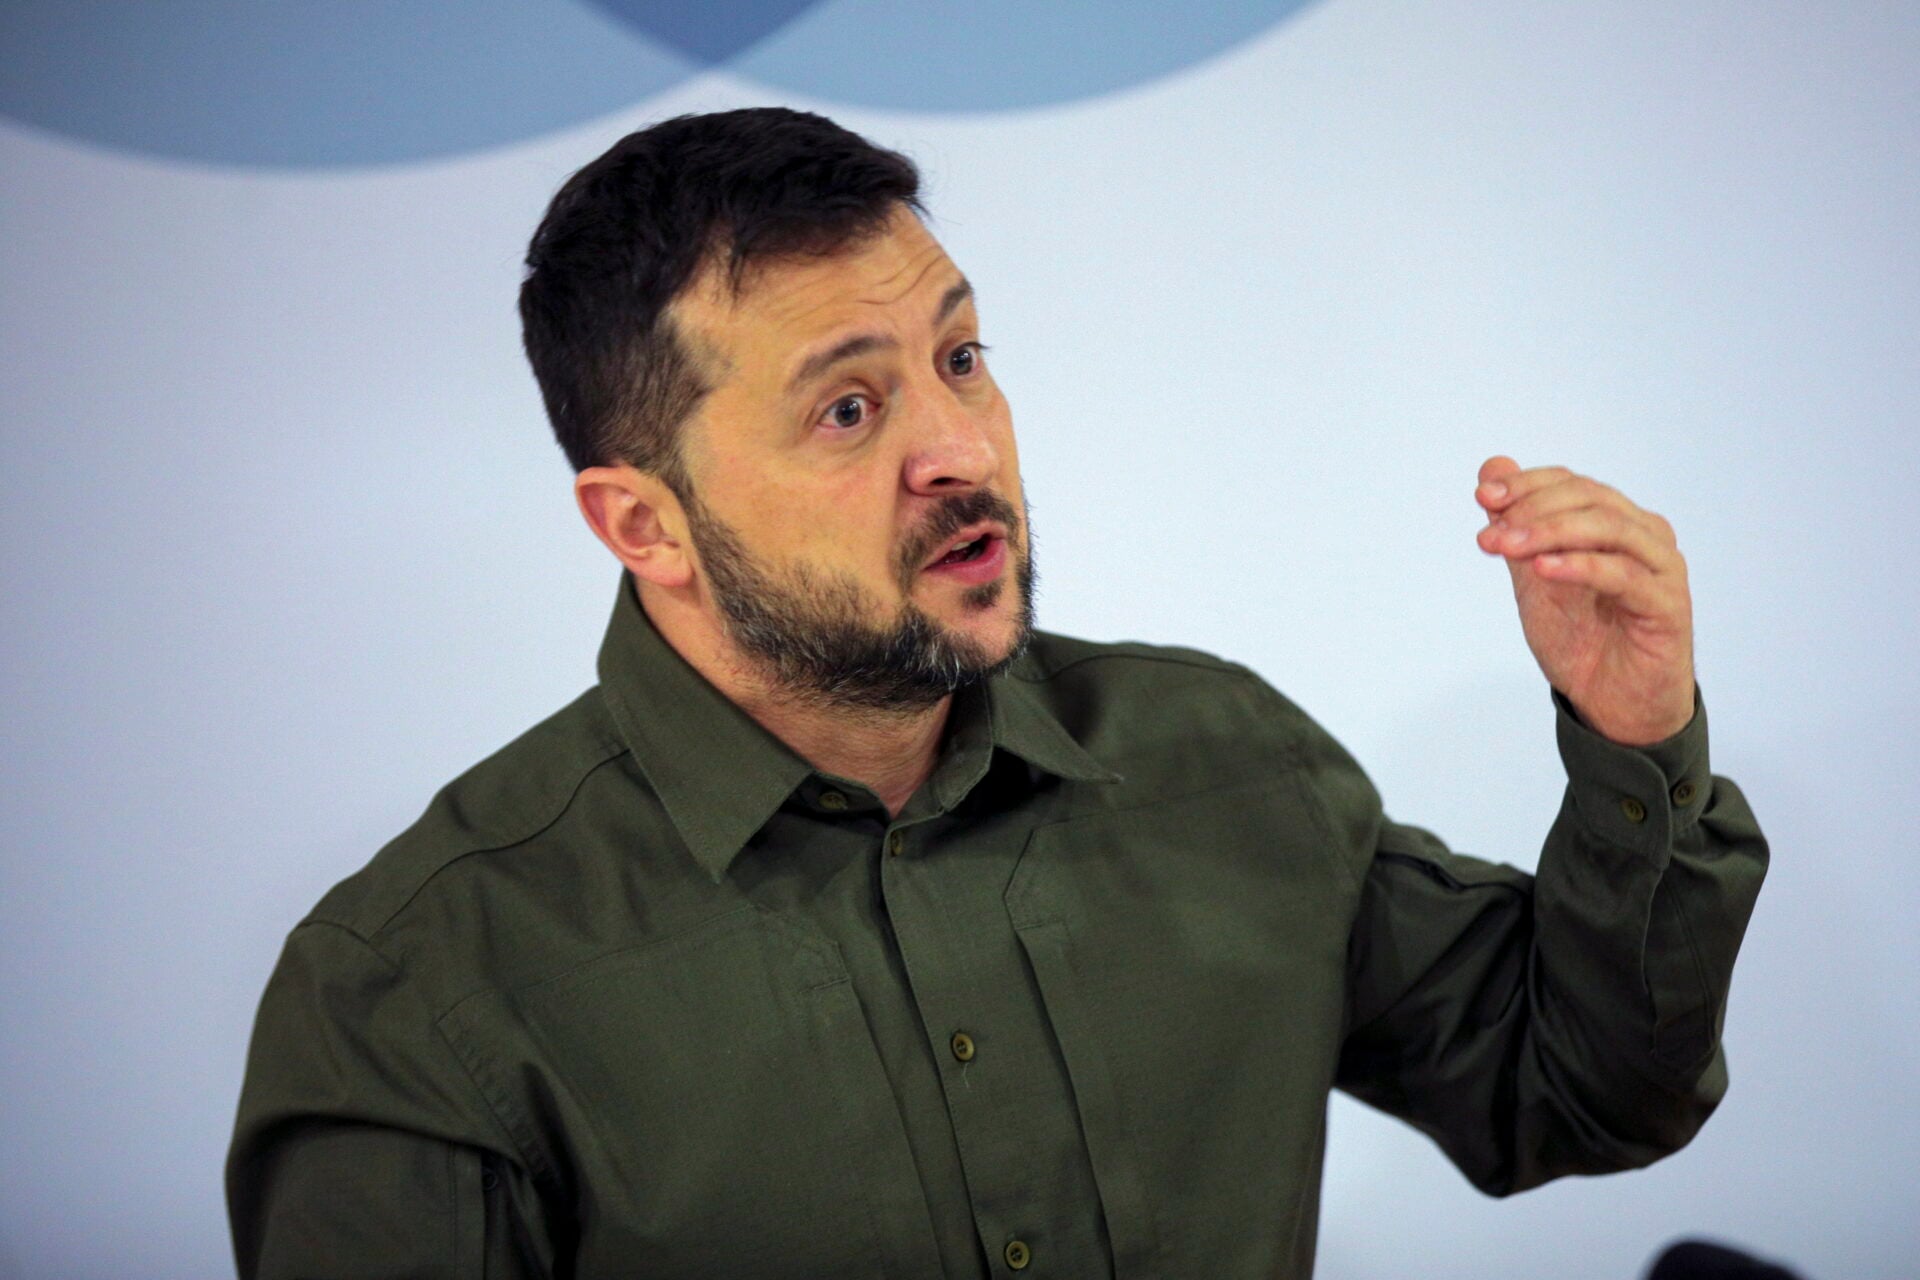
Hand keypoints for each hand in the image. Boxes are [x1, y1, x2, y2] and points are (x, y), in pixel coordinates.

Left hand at [1474, 456, 1694, 745]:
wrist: (1610, 703)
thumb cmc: (1581, 639)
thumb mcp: (1534, 578)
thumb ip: (1517, 527)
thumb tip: (1491, 467)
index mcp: (1617, 523)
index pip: (1572, 485)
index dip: (1527, 485)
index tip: (1483, 496)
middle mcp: (1646, 536)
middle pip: (1590, 500)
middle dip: (1532, 511)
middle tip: (1490, 536)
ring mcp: (1662, 568)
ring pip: (1610, 529)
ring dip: (1552, 533)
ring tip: (1509, 547)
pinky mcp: (1668, 605)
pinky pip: (1625, 575)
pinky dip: (1582, 566)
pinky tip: (1544, 569)